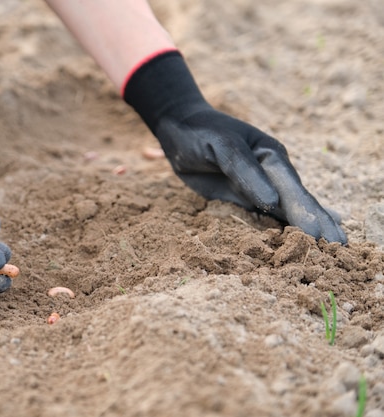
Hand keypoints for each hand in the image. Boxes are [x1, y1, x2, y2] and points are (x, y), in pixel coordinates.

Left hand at [154, 111, 346, 242]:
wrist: (180, 129)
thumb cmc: (202, 133)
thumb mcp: (223, 147)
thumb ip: (245, 173)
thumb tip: (272, 202)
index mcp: (271, 157)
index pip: (294, 191)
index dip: (309, 215)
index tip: (322, 237)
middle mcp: (270, 174)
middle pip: (297, 203)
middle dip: (318, 226)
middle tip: (341, 251)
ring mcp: (257, 187)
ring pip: (285, 212)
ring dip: (305, 230)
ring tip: (331, 250)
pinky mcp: (240, 198)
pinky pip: (264, 216)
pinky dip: (283, 227)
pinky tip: (301, 237)